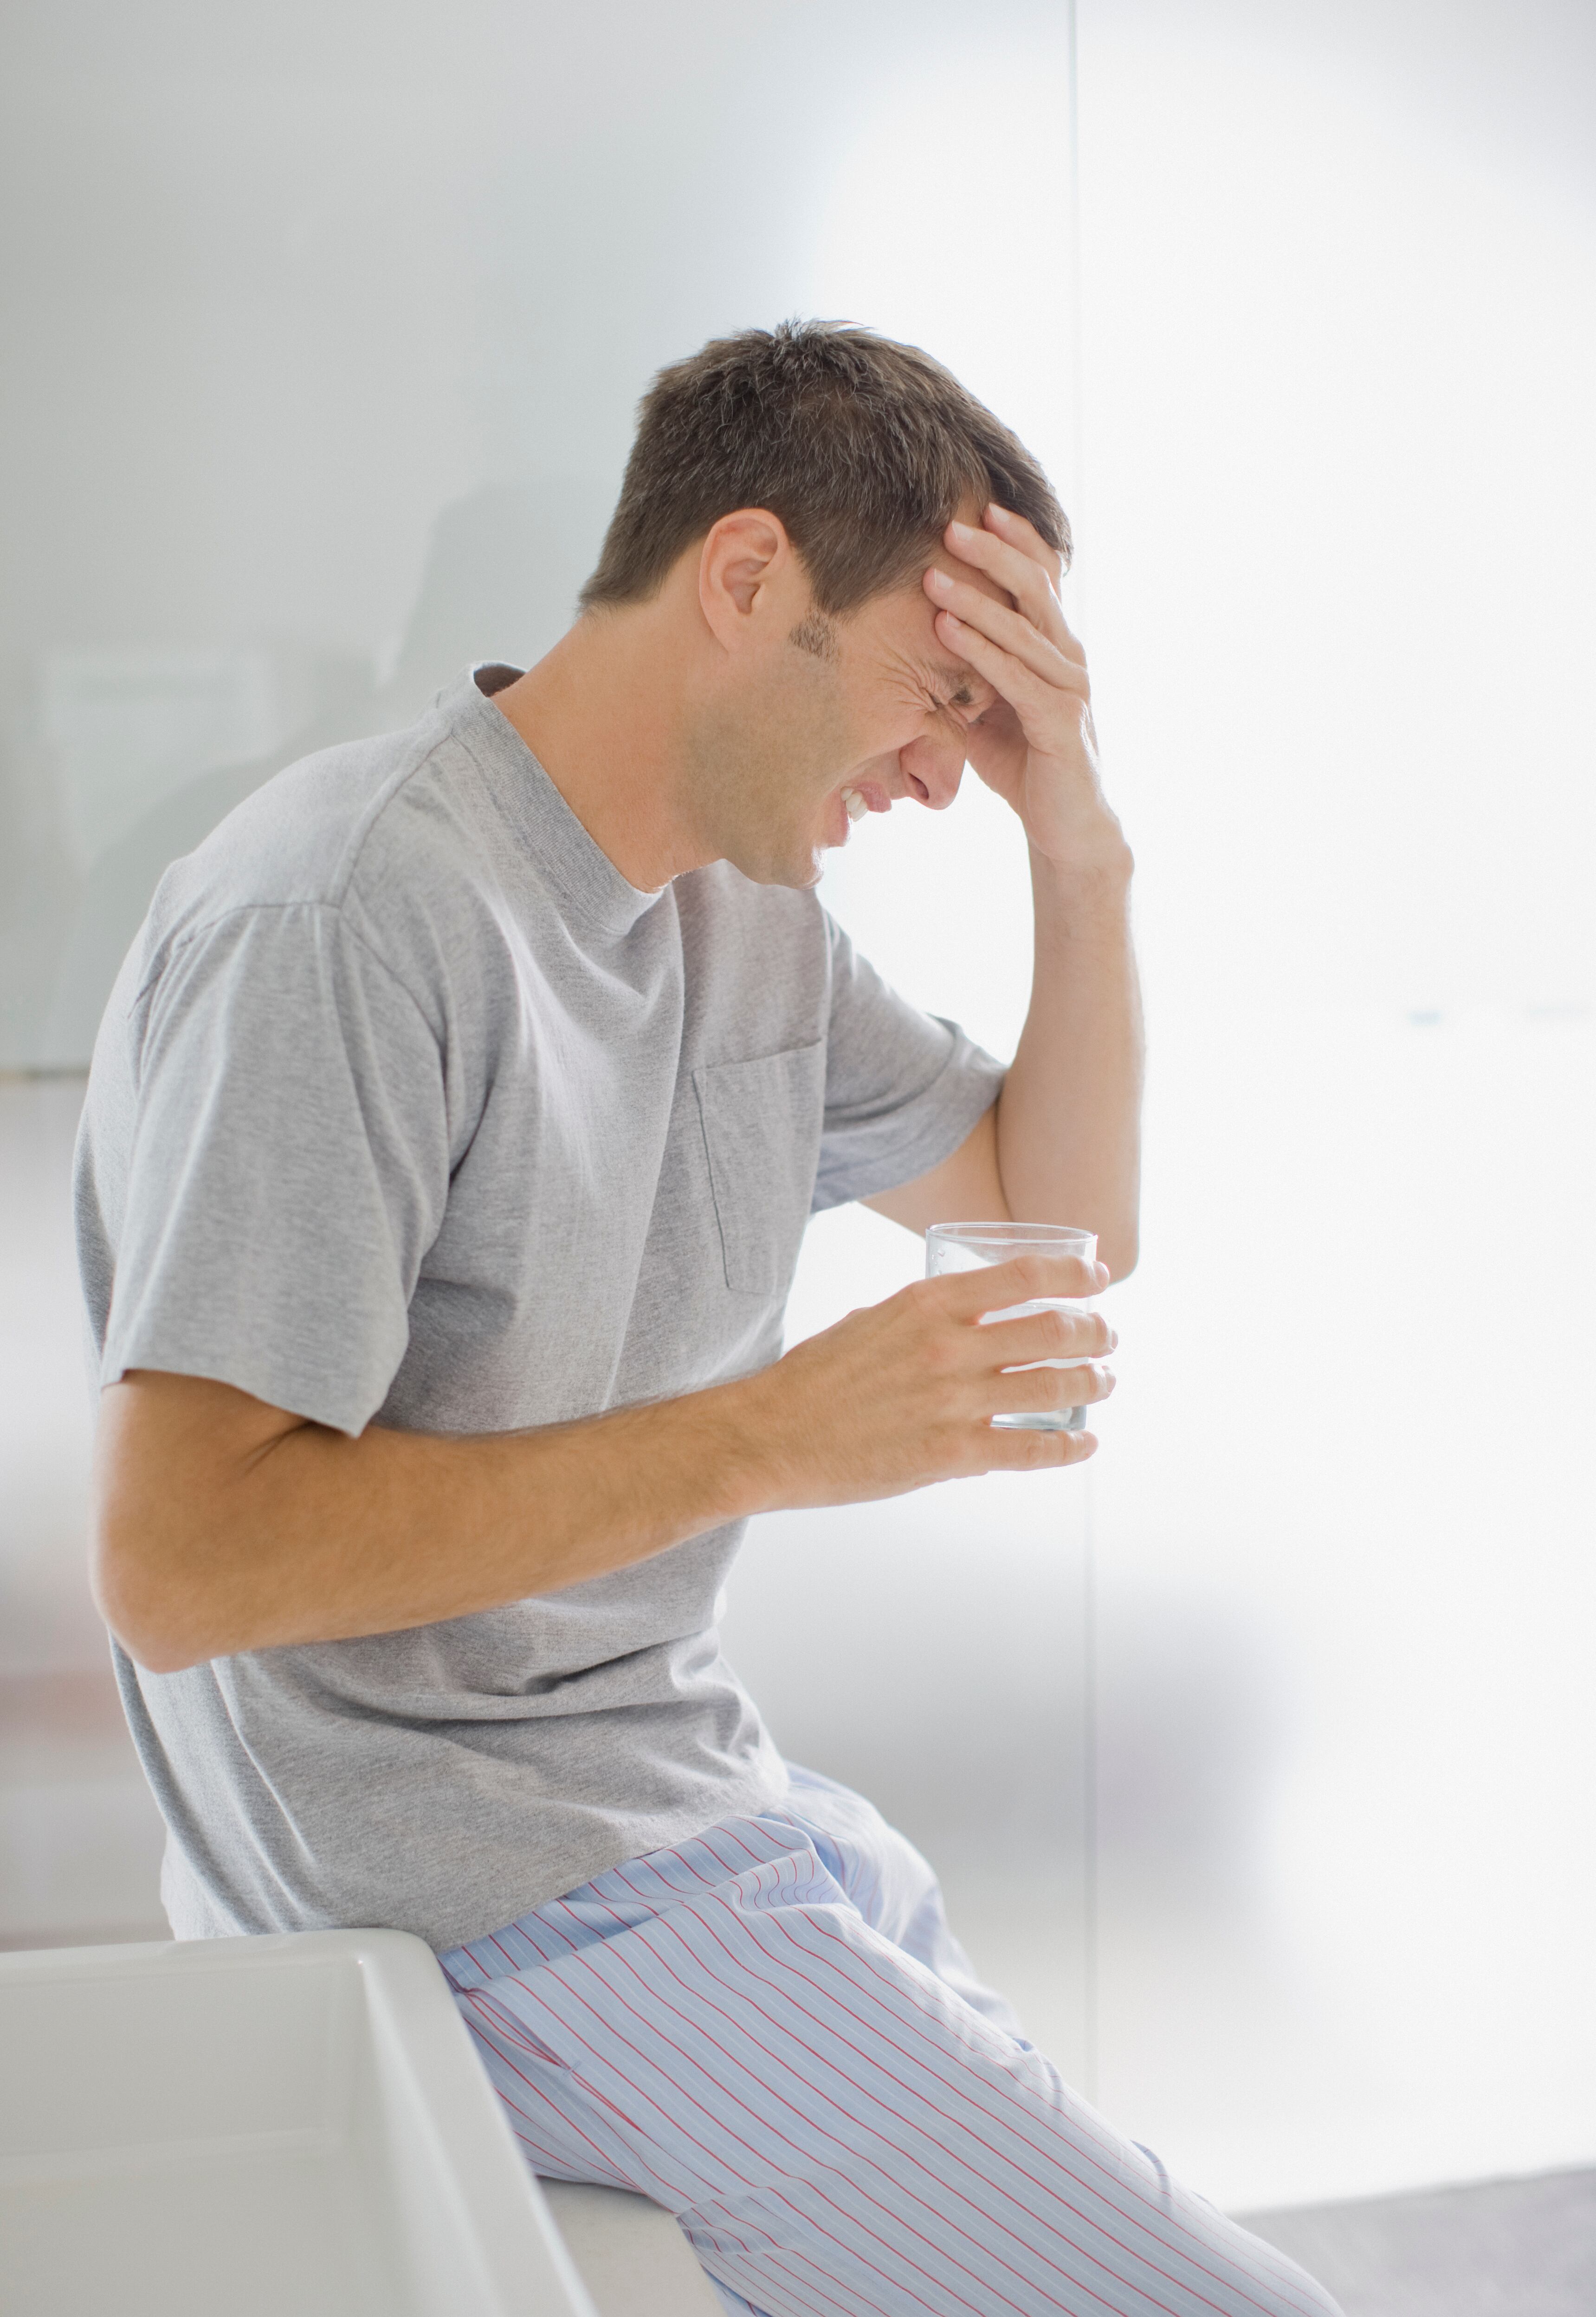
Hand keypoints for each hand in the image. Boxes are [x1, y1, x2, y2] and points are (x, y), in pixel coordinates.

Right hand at [728, 1251, 1115, 1508]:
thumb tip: (969, 1322)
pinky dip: (1071, 1448)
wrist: (769, 1438)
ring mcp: (954, 1402)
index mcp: (927, 1303)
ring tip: (1105, 1381)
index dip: (1076, 1277)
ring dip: (1093, 1383)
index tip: (1101, 1280)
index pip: (1025, 1276)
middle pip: (1054, 1330)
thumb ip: (925, 1319)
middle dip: (1096, 1332)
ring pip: (1056, 1387)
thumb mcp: (871, 1321)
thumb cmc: (814, 1379)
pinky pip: (1032, 1450)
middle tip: (1109, 1336)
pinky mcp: (952, 1455)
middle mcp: (950, 1346)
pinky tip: (1086, 1444)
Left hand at [923, 505, 1126, 875]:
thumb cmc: (1025, 764)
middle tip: (951, 524)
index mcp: (1055, 647)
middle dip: (993, 554)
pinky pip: (1016, 677)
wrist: (1066, 826)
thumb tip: (921, 641)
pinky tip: (947, 629)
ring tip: (931, 576)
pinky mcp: (1059, 723)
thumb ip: (967, 672)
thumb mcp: (987, 709)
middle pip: (1035, 588)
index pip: (1041, 579)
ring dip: (975, 600)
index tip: (979, 507)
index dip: (1016, 540)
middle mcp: (1069, 658)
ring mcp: (1069, 688)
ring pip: (1023, 629)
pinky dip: (980, 651)